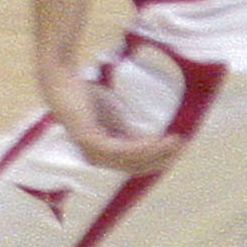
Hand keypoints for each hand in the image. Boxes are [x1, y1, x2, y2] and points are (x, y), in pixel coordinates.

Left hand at [41, 65, 186, 176]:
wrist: (64, 80)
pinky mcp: (90, 141)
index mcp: (103, 155)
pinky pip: (122, 150)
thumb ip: (131, 134)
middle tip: (183, 146)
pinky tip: (157, 141)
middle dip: (162, 158)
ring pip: (132, 160)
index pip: (135, 165)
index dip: (158, 159)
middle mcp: (97, 159)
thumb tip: (155, 145)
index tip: (178, 149)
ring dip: (157, 153)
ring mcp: (92, 152)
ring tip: (176, 141)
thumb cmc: (87, 96)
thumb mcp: (116, 118)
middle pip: (136, 166)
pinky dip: (142, 147)